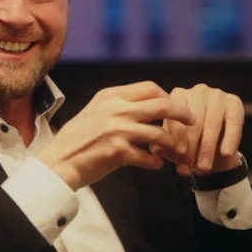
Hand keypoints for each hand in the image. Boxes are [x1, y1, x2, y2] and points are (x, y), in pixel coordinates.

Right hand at [36, 81, 195, 189]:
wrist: (58, 161)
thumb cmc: (77, 139)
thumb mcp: (95, 111)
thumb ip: (119, 106)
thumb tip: (147, 106)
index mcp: (110, 96)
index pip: (150, 87)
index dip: (167, 96)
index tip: (174, 106)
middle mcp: (115, 109)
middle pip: (162, 105)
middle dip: (182, 113)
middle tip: (192, 121)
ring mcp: (117, 130)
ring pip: (160, 133)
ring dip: (171, 144)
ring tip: (174, 151)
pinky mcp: (118, 152)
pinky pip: (149, 157)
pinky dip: (155, 162)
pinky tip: (155, 164)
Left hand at [154, 84, 244, 177]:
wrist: (216, 150)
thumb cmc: (191, 144)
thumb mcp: (176, 146)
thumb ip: (165, 147)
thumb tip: (157, 150)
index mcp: (177, 96)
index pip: (176, 117)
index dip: (176, 137)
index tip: (178, 155)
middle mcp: (197, 91)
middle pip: (194, 121)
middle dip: (192, 147)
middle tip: (190, 166)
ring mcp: (217, 95)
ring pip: (212, 123)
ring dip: (208, 148)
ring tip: (204, 167)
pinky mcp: (235, 102)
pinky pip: (233, 123)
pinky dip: (230, 140)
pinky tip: (225, 153)